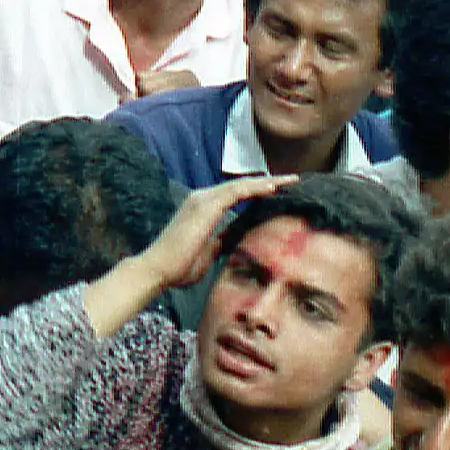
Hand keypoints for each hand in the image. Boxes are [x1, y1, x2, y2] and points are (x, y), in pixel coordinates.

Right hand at [136, 175, 288, 292]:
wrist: (158, 269)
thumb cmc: (179, 266)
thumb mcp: (208, 252)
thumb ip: (221, 241)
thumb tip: (235, 239)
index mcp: (203, 207)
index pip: (236, 194)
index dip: (258, 191)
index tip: (279, 192)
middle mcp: (203, 198)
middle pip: (241, 185)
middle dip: (267, 182)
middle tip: (291, 180)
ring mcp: (203, 199)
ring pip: (241, 185)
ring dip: (266, 182)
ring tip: (288, 181)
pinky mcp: (206, 205)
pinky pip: (236, 192)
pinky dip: (255, 188)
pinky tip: (272, 188)